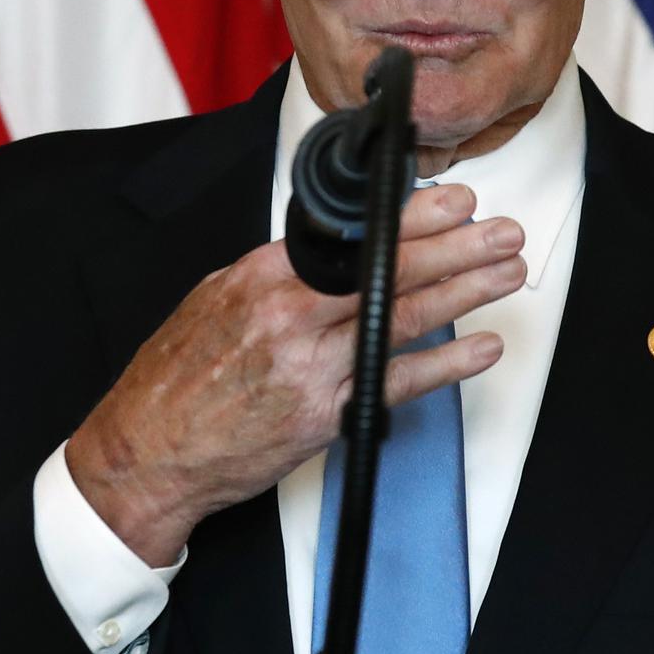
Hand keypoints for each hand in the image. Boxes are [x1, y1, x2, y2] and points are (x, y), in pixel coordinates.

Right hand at [64, 183, 523, 565]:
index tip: (455, 202)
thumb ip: (278, 272)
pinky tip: (481, 347)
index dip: (412, 218)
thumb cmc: (180, 375)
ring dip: (464, 292)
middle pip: (389, 271)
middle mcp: (289, 316)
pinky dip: (445, 364)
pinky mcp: (324, 415)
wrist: (148, 451)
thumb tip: (336, 244)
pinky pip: (396, 383)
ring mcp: (310, 368)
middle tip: (502, 231)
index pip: (352, 237)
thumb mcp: (217, 297)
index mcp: (262, 277)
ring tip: (505, 273)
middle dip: (456, 247)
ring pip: (402, 318)